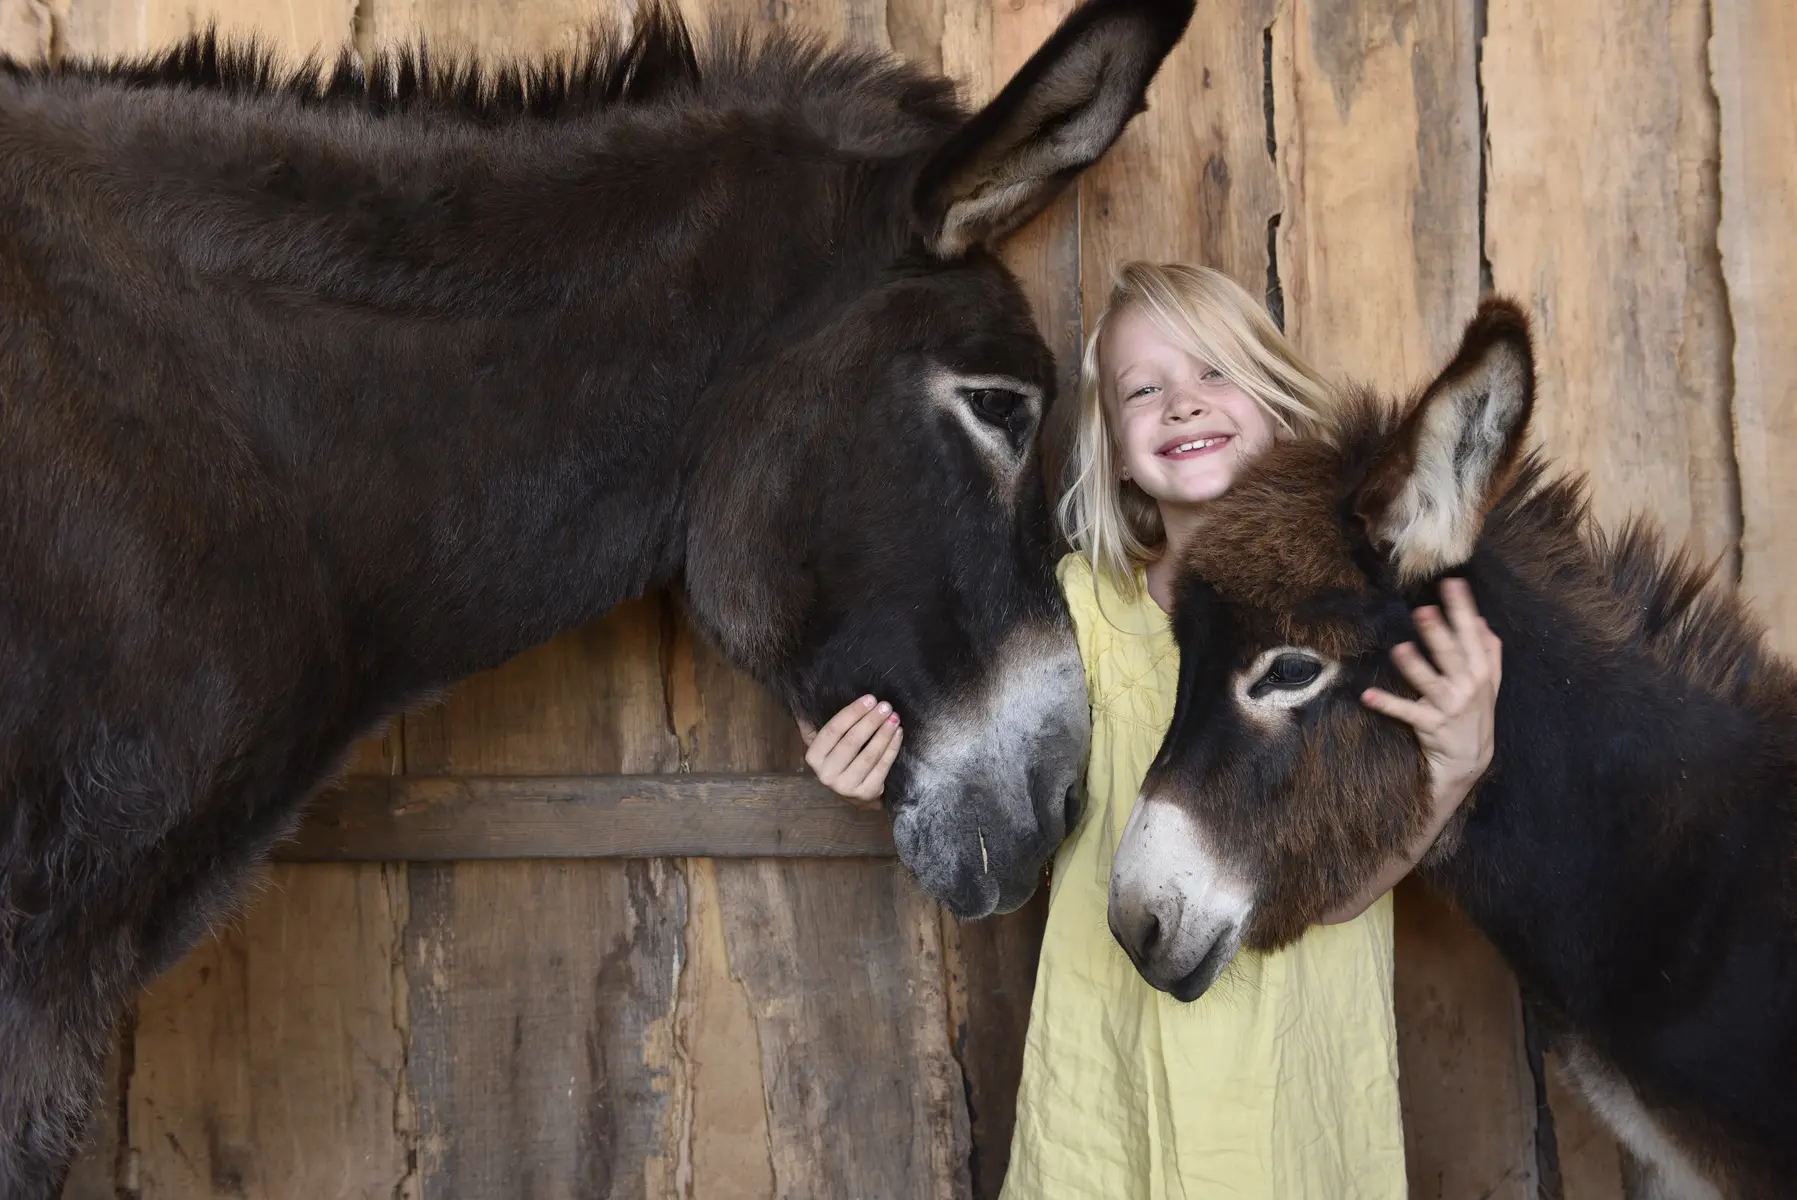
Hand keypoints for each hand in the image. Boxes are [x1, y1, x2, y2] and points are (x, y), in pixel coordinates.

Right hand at [797, 695, 901, 810]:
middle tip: (886, 706)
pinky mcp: (866, 792)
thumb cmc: (838, 759)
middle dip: (871, 721)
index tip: (870, 699)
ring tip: (894, 717)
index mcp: (814, 757)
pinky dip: (892, 748)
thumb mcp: (822, 744)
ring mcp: (846, 786)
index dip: (853, 713)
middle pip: (852, 742)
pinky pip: (882, 767)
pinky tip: (898, 733)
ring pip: (869, 755)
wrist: (853, 793)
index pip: (833, 730)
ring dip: (884, 733)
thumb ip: (812, 725)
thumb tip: (800, 705)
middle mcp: (826, 774)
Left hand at [1361, 577, 1502, 841]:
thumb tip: (1481, 620)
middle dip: (1439, 633)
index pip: (1472, 635)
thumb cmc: (1476, 715)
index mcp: (1481, 671)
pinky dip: (1387, 704)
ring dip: (1415, 667)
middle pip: (1452, 655)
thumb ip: (1489, 652)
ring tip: (1399, 649)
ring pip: (1430, 682)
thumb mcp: (1489, 683)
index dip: (1463, 609)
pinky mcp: (1431, 726)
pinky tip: (1367, 696)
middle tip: (1423, 610)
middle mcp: (1468, 687)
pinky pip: (1406, 712)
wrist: (1470, 760)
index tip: (1452, 583)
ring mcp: (1450, 707)